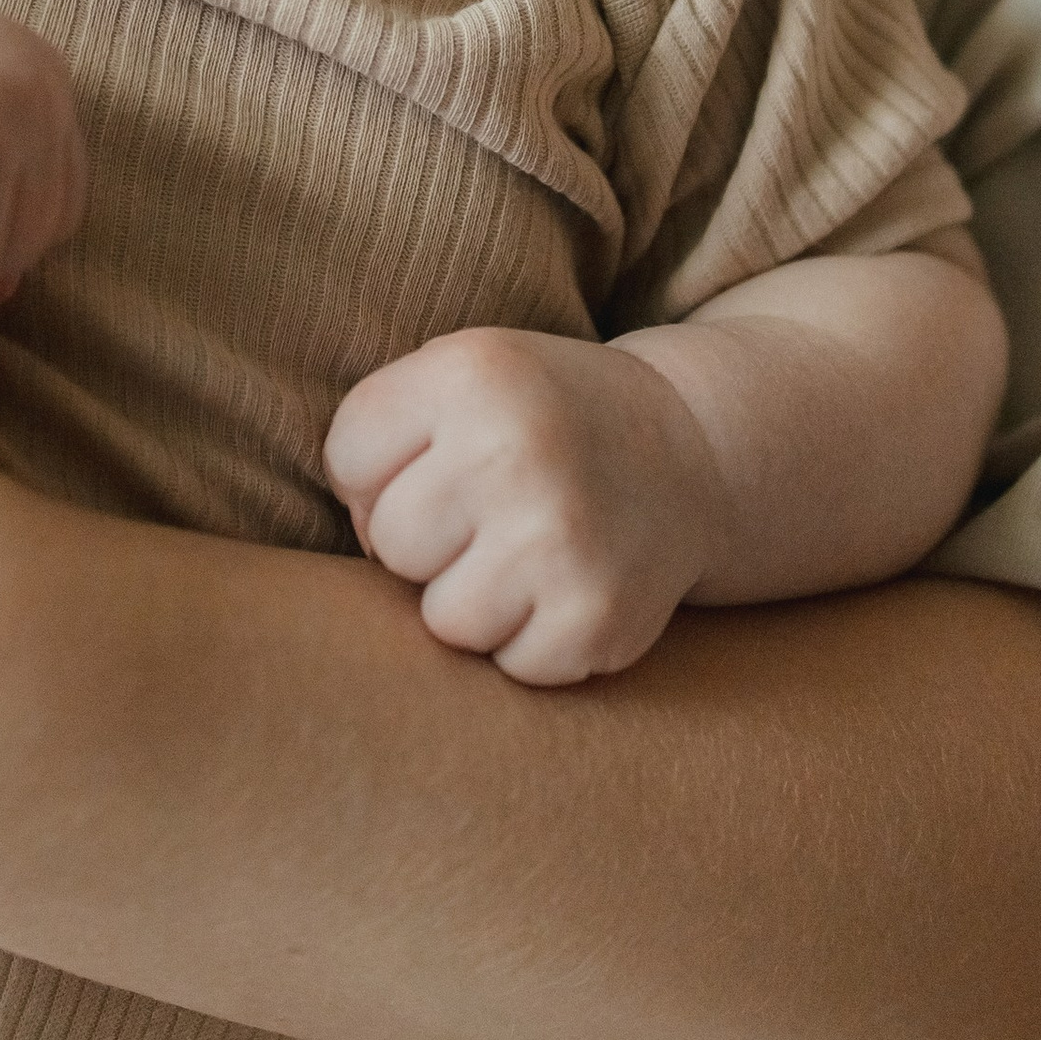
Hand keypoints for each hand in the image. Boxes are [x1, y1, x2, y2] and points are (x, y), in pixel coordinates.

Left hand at [324, 328, 726, 683]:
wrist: (691, 448)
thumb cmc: (543, 419)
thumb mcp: (465, 373)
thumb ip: (382, 429)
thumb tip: (366, 543)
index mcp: (473, 373)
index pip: (349, 459)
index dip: (383, 473)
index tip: (443, 460)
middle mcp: (515, 448)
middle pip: (393, 544)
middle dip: (430, 541)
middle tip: (493, 511)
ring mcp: (560, 538)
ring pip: (445, 620)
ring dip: (479, 600)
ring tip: (529, 552)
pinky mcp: (597, 615)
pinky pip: (511, 666)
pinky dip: (535, 641)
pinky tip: (568, 587)